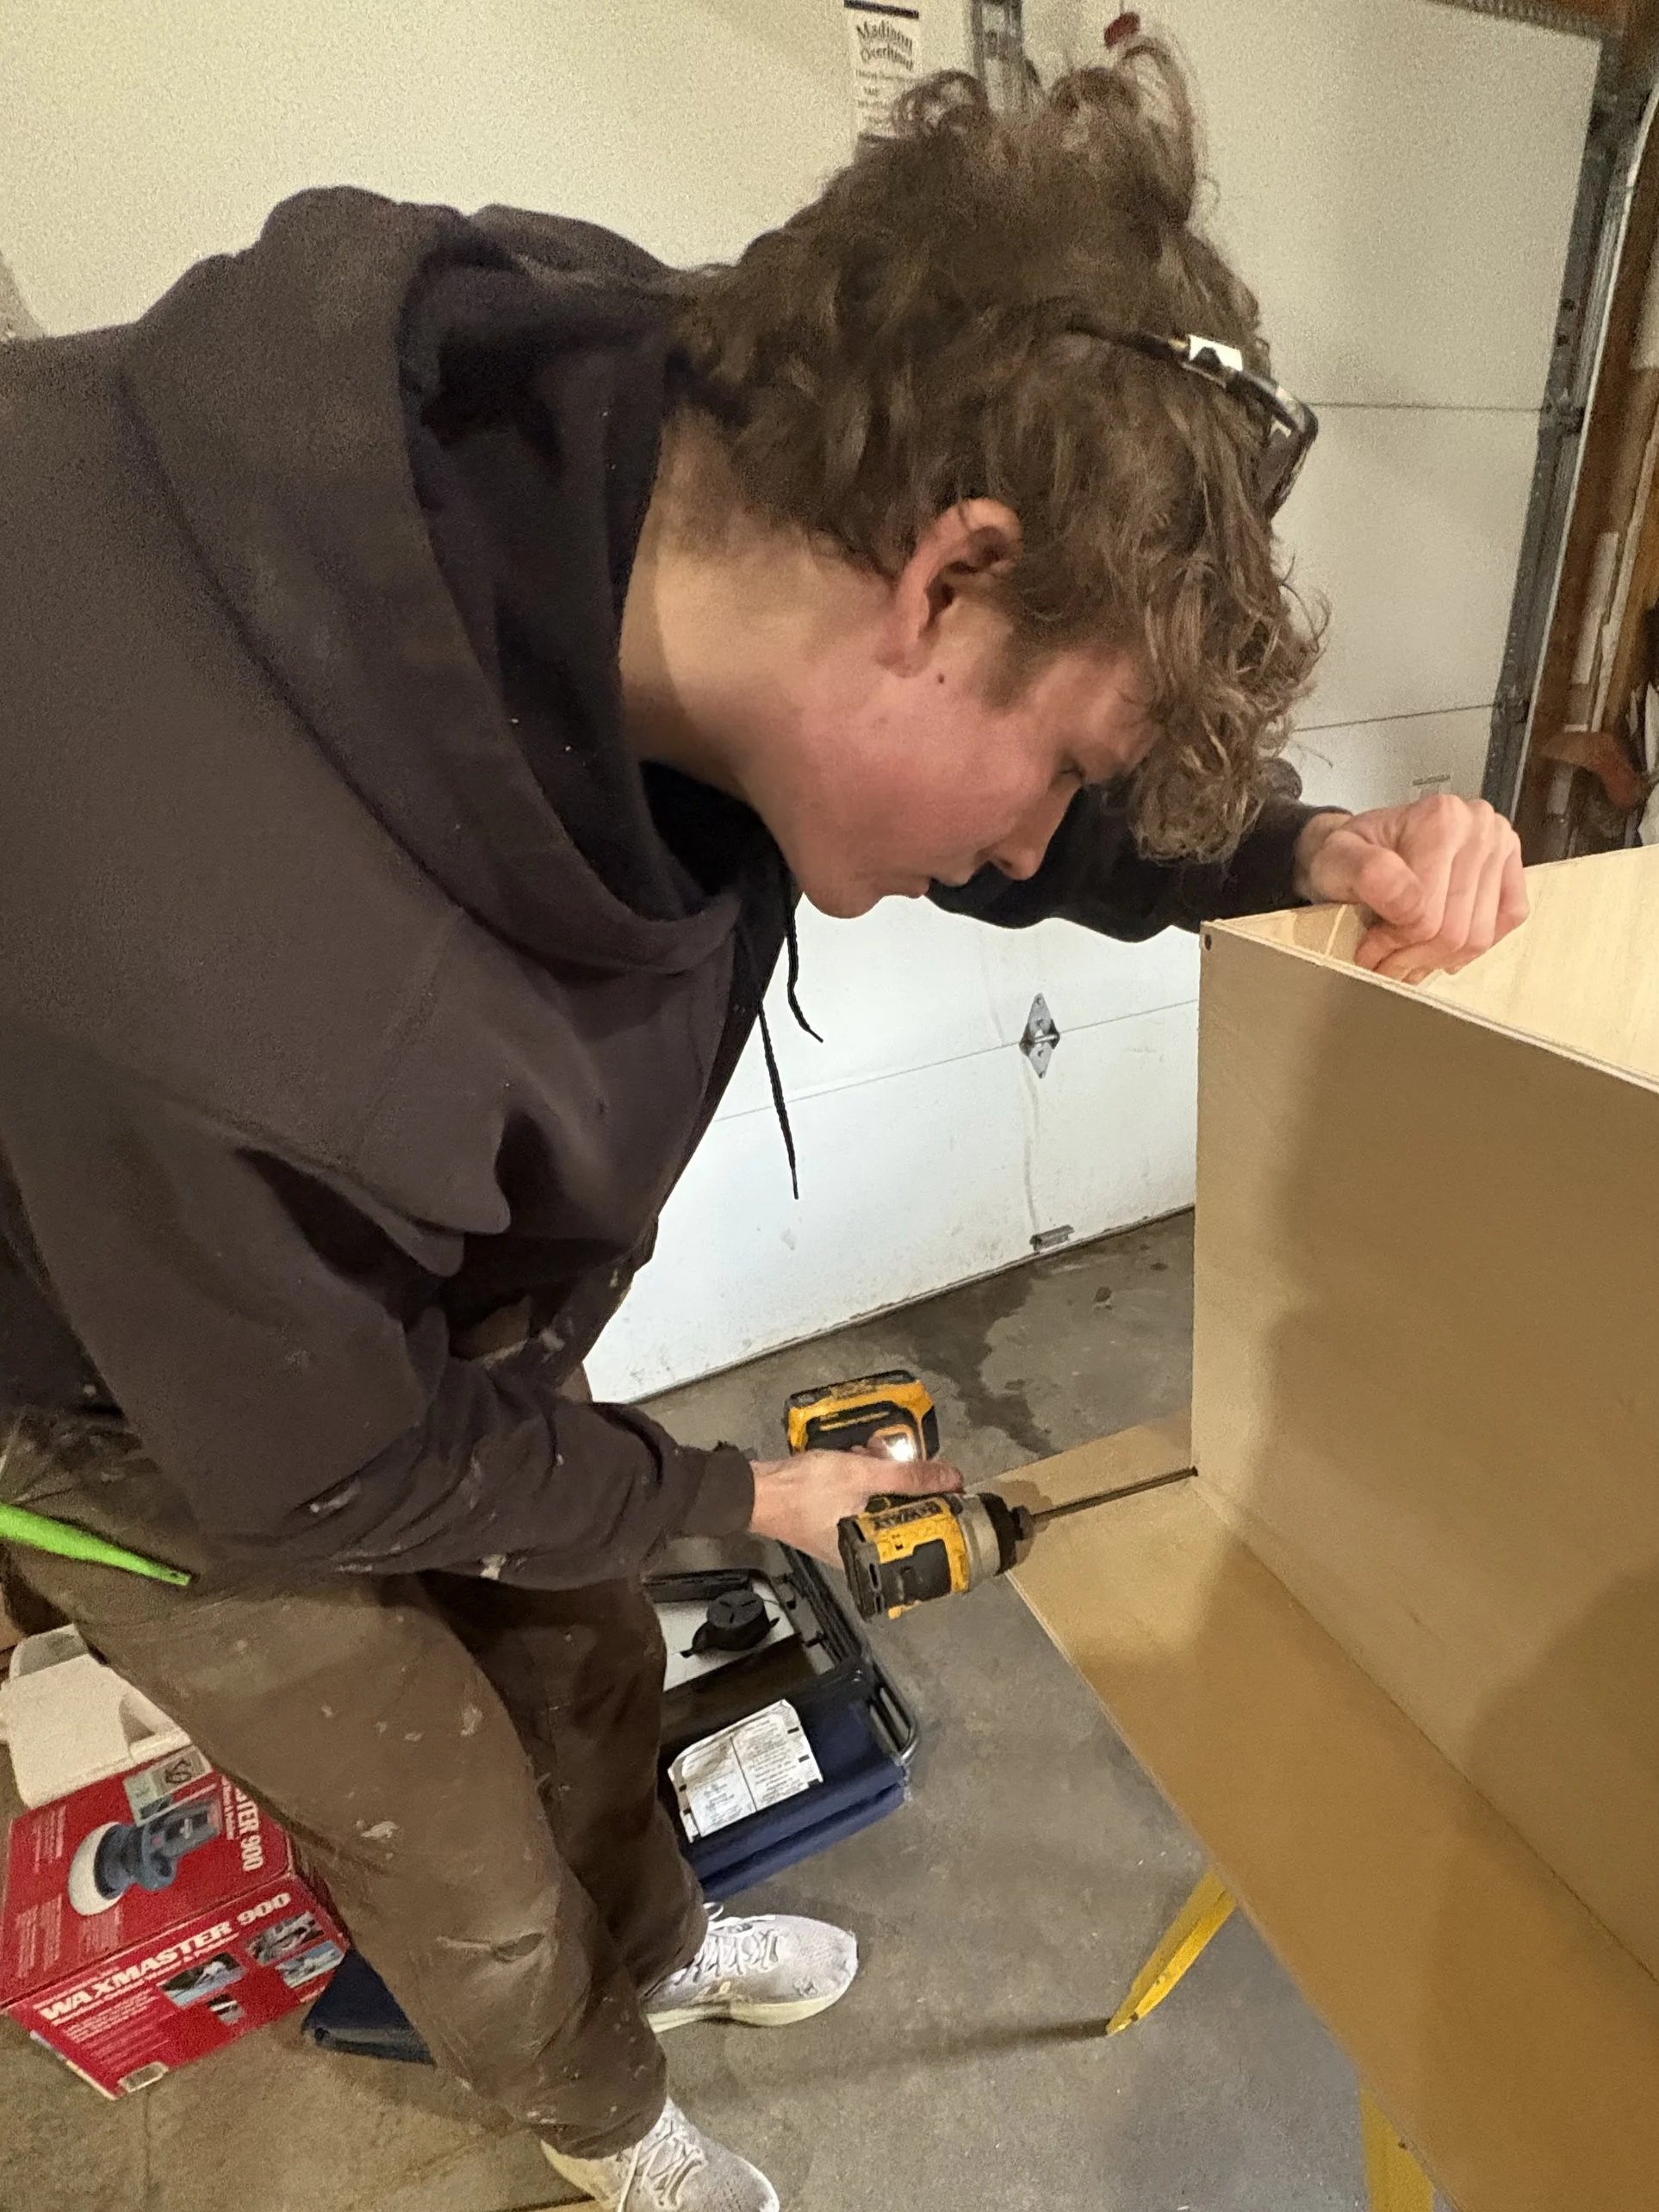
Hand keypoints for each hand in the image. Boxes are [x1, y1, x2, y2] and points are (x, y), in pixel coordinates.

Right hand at [747, 1450, 963, 1563]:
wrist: (754, 1488)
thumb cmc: (798, 1492)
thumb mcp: (861, 1476)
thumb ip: (908, 1476)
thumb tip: (950, 1479)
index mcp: (868, 1554)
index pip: (917, 1535)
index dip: (933, 1508)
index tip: (943, 1488)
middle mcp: (858, 1551)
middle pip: (900, 1515)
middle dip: (900, 1483)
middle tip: (891, 1461)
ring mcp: (845, 1534)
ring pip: (880, 1503)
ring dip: (880, 1474)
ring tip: (868, 1454)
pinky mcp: (833, 1517)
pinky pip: (860, 1497)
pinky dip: (862, 1477)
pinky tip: (855, 1458)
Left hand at [1292, 794, 1527, 981]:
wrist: (1360, 847)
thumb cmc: (1350, 855)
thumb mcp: (1335, 860)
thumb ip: (1366, 874)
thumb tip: (1411, 900)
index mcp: (1439, 818)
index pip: (1426, 917)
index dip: (1393, 944)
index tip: (1368, 948)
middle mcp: (1478, 826)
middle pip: (1455, 931)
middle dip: (1413, 957)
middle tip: (1385, 961)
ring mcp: (1500, 845)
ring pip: (1479, 937)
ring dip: (1438, 958)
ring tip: (1407, 955)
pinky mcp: (1512, 868)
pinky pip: (1505, 923)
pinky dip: (1471, 945)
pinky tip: (1440, 944)